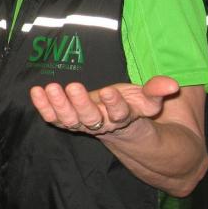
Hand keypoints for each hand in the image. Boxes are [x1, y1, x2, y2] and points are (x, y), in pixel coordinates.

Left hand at [29, 75, 179, 134]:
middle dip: (80, 103)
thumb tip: (172, 84)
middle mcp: (101, 124)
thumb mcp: (147, 98)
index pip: (120, 114)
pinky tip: (36, 91)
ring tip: (50, 87)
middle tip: (73, 86)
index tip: (109, 90)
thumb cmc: (132, 105)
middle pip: (89, 119)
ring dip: (58, 105)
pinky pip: (53, 118)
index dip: (115, 104)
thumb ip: (156, 91)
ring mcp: (82, 124)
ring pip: (68, 120)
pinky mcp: (67, 121)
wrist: (117, 124)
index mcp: (123, 118)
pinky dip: (43, 106)